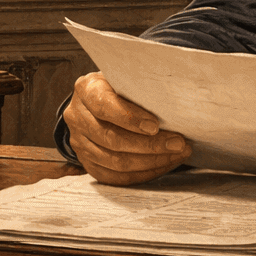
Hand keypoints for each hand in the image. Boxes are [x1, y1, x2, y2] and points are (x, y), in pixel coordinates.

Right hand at [63, 72, 191, 184]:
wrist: (98, 101)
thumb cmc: (119, 87)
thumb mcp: (126, 78)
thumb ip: (140, 87)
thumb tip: (173, 103)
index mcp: (86, 89)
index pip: (104, 107)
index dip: (130, 118)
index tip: (155, 126)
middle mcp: (77, 116)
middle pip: (112, 139)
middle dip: (150, 145)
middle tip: (178, 144)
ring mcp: (79, 142)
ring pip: (114, 162)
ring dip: (150, 161)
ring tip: (175, 155)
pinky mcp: (87, 162)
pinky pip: (115, 177)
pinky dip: (142, 174)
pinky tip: (162, 165)